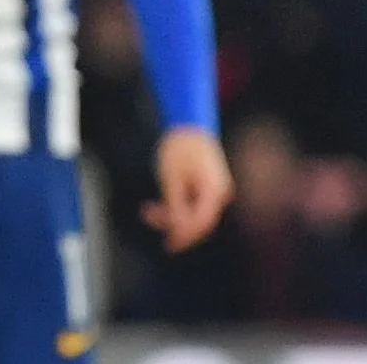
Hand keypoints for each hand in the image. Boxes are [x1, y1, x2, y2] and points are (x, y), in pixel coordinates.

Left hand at [142, 126, 233, 252]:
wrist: (190, 124)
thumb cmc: (179, 148)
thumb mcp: (171, 177)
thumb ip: (175, 203)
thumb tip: (176, 227)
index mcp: (213, 191)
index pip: (201, 222)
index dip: (185, 235)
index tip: (169, 243)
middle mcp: (219, 193)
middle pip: (197, 220)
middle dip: (173, 224)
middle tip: (148, 217)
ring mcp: (214, 190)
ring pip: (193, 212)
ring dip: (171, 214)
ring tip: (147, 209)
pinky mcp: (207, 187)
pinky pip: (192, 204)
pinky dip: (176, 205)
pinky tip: (156, 205)